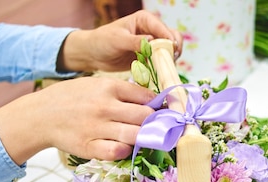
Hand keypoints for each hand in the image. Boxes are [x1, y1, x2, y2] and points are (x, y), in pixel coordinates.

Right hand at [0, 77, 156, 163]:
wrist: (40, 115)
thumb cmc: (71, 99)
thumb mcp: (95, 84)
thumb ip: (120, 92)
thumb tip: (150, 102)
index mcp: (108, 87)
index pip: (146, 96)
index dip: (159, 106)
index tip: (163, 113)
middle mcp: (105, 106)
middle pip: (145, 117)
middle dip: (156, 124)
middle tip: (159, 128)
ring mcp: (97, 128)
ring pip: (135, 135)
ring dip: (144, 139)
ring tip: (145, 139)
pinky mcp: (90, 146)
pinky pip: (118, 152)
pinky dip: (126, 151)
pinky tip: (124, 146)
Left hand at [57, 10, 182, 72]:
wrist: (94, 54)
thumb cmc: (103, 41)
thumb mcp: (118, 40)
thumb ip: (135, 41)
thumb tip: (152, 41)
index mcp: (145, 20)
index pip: (163, 28)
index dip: (169, 40)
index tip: (171, 52)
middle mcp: (151, 30)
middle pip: (172, 38)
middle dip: (173, 50)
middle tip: (169, 63)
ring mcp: (152, 44)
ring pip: (169, 51)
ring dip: (169, 61)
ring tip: (164, 70)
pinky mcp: (149, 57)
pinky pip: (161, 62)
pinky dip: (162, 68)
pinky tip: (158, 75)